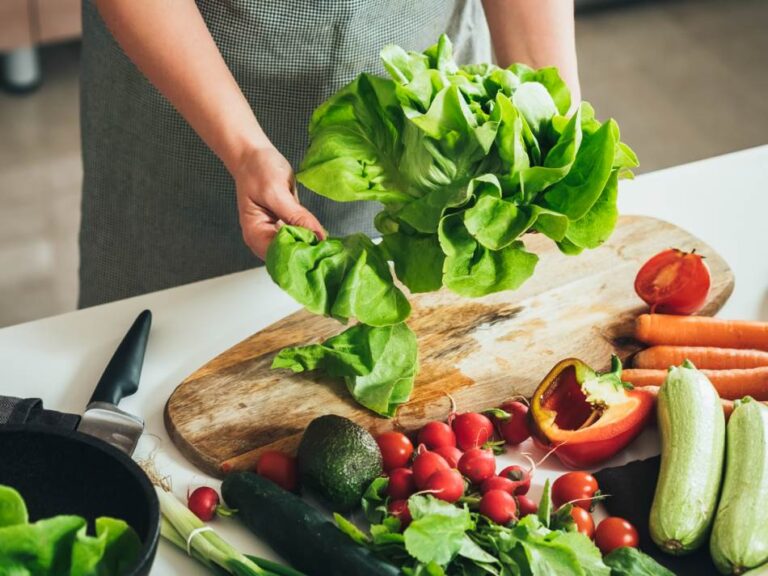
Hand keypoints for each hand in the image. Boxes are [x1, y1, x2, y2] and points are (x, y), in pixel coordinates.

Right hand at [233, 145, 324, 259]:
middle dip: (308, 254)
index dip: (299, 255)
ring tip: (331, 249)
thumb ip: (296, 216)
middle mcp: (264, 238)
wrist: (253, 154)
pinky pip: (300, 236)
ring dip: (312, 248)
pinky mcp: (287, 225)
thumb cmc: (257, 170)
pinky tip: (324, 238)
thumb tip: (318, 236)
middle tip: (331, 252)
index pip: (279, 255)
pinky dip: (311, 237)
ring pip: (296, 249)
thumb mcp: (276, 192)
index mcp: (255, 234)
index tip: (320, 251)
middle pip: (288, 256)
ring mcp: (275, 233)